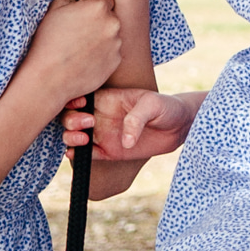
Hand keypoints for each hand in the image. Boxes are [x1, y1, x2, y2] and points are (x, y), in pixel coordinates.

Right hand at [14, 0, 125, 109]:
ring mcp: (117, 44)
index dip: (90, 3)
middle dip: (98, 19)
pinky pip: (113, 51)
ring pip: (112, 33)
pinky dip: (103, 53)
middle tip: (77, 31)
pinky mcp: (117, 61)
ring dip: (101, 36)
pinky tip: (85, 58)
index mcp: (99, 6)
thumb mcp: (55, 8)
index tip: (79, 13)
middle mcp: (113, 23)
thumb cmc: (47, 42)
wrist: (48, 79)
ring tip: (79, 46)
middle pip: (110, 14)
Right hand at [69, 87, 196, 158]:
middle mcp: (99, 115)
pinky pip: (87, 154)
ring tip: (84, 138)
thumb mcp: (153, 104)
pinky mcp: (108, 151)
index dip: (72, 98)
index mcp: (106, 98)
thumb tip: (125, 142)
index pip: (79, 95)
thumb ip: (137, 118)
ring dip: (70, 137)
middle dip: (70, 119)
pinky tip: (76, 153)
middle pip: (70, 116)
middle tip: (88, 122)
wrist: (179, 127)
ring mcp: (102, 134)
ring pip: (73, 135)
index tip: (81, 103)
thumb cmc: (165, 108)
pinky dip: (77, 155)